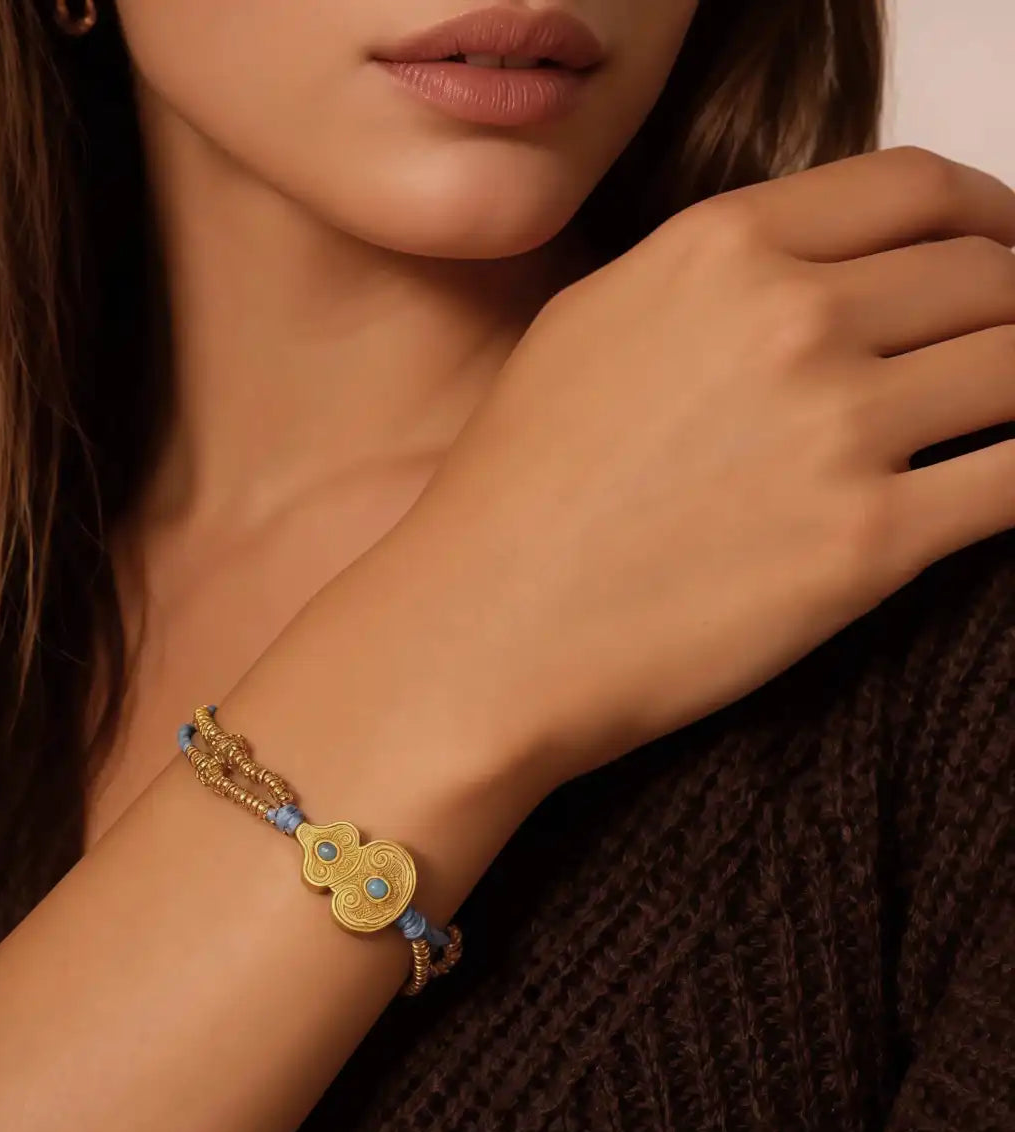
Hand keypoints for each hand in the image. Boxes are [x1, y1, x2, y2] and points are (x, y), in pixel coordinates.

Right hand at [378, 146, 1014, 793]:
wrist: (483, 629)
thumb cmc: (514, 491)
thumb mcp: (590, 328)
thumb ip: (709, 278)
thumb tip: (814, 277)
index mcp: (719, 249)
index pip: (917, 189)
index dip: (991, 218)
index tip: (1002, 256)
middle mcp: (791, 318)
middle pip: (988, 277)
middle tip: (1004, 357)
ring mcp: (837, 428)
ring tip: (1000, 424)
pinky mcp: (868, 543)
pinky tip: (1004, 488)